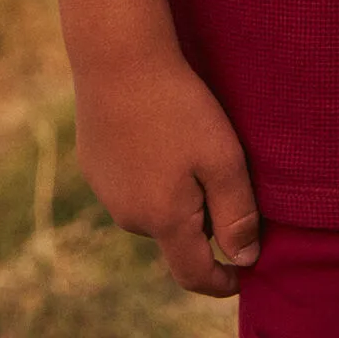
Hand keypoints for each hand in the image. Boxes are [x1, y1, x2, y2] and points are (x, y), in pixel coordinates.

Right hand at [72, 46, 260, 296]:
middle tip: (222, 172)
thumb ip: (237, 214)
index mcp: (163, 220)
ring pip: (152, 208)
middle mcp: (128, 216)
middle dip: (202, 221)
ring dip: (175, 194)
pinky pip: (130, 182)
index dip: (222, 281)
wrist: (118, 58)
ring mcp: (105, 191)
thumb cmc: (178, 106)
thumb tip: (245, 260)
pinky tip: (157, 131)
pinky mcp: (92, 164)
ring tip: (189, 144)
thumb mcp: (222, 157)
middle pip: (175, 236)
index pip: (194, 274)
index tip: (242, 274)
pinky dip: (149, 171)